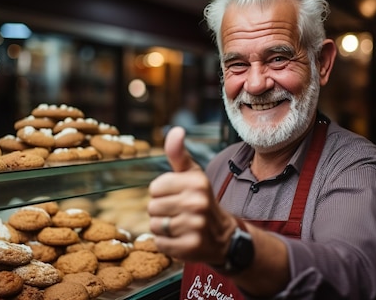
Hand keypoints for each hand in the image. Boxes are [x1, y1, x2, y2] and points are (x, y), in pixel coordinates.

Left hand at [147, 126, 234, 263]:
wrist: (223, 235)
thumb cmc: (200, 199)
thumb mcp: (192, 174)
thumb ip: (178, 153)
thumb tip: (176, 130)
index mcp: (196, 182)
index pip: (155, 187)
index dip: (162, 193)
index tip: (178, 196)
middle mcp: (198, 202)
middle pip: (152, 207)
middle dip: (161, 211)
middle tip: (179, 213)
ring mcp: (195, 226)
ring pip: (155, 225)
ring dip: (163, 228)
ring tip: (181, 226)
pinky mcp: (191, 247)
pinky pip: (161, 243)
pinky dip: (167, 243)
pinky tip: (182, 239)